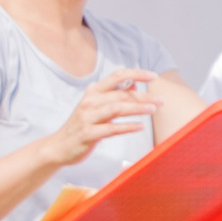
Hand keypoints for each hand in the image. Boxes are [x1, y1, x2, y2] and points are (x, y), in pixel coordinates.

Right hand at [41, 69, 160, 165]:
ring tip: (154, 109)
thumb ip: (114, 95)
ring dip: (137, 108)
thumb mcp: (97, 107)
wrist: (60, 146)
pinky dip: (127, 127)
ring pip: (116, 108)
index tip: (154, 75)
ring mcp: (87, 117)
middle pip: (121, 94)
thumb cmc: (84, 125)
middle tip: (162, 100)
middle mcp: (89, 101)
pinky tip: (140, 127)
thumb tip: (134, 84)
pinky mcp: (88, 133)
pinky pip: (111, 129)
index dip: (136, 73)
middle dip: (143, 96)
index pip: (116, 76)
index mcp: (93, 92)